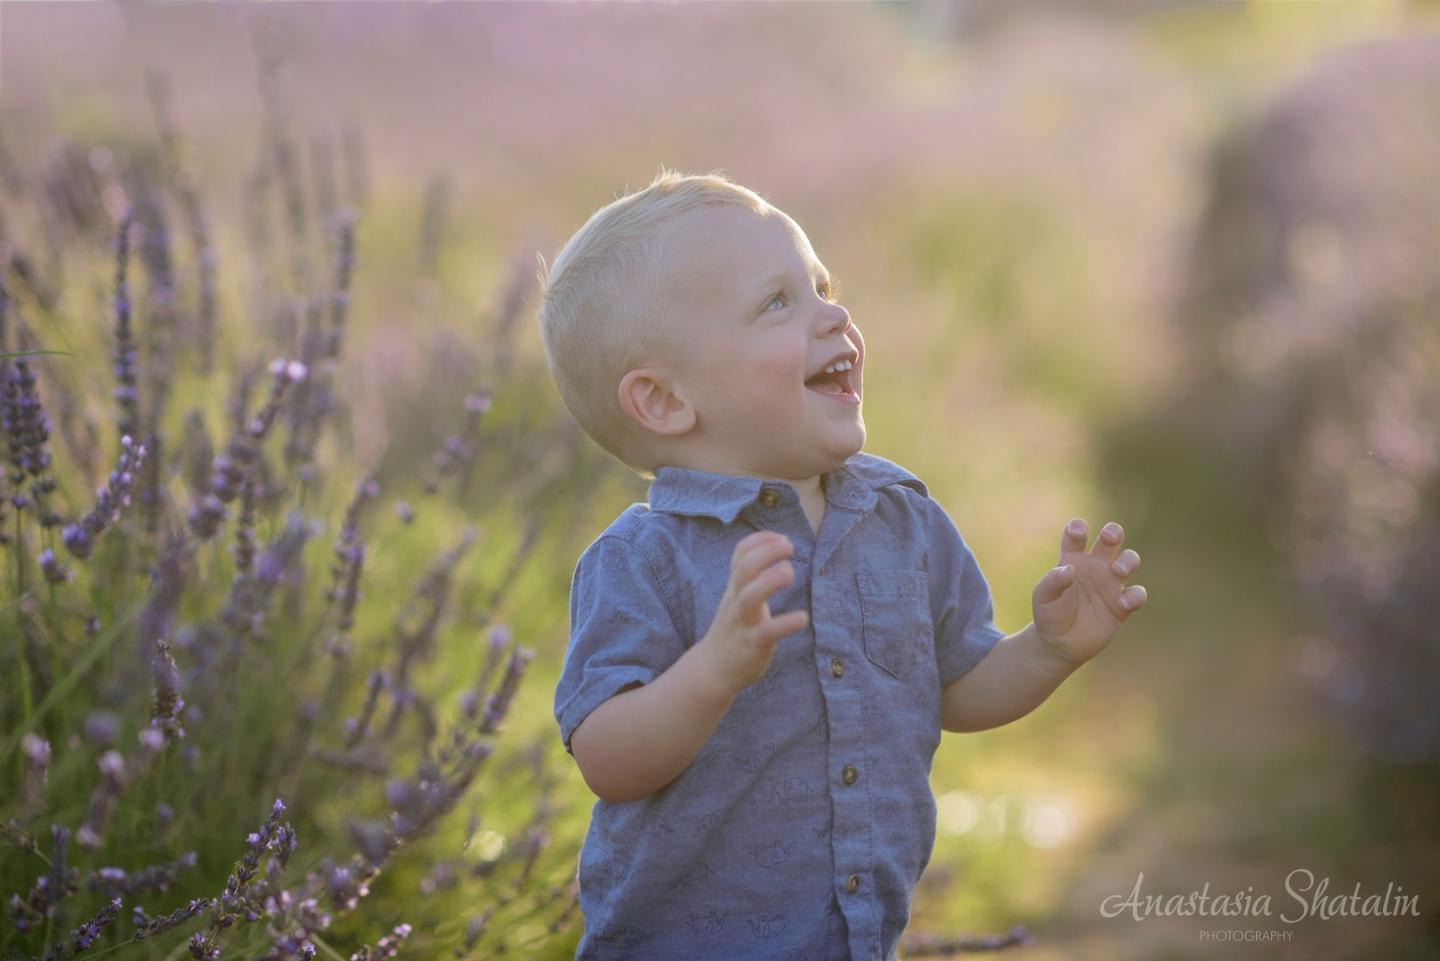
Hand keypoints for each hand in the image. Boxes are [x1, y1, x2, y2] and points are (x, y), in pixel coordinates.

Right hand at [700, 531, 809, 695]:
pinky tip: (802, 618)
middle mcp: (736, 601)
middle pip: (743, 570)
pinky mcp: (753, 645)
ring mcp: (743, 623)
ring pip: (750, 598)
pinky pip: (767, 633)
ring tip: (789, 572)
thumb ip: (752, 576)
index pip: (740, 554)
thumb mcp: (738, 597)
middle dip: (765, 553)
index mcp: (735, 587)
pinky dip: (785, 624)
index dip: (760, 540)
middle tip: (789, 546)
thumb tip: (774, 548)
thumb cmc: (733, 628)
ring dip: (770, 581)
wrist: (713, 669)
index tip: (781, 537)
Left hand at [1031, 518, 1147, 666]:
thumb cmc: (1048, 614)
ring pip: (1129, 560)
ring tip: (1117, 570)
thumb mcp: (1043, 597)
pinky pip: (1137, 594)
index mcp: (1072, 559)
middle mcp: (1094, 567)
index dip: (1078, 529)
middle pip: (1110, 540)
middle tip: (1109, 538)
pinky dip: (1135, 595)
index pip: (1076, 536)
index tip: (1077, 532)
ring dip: (1128, 560)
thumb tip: (1069, 568)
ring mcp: (1110, 585)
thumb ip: (1052, 581)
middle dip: (1113, 532)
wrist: (1058, 644)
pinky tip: (1123, 603)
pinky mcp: (1122, 606)